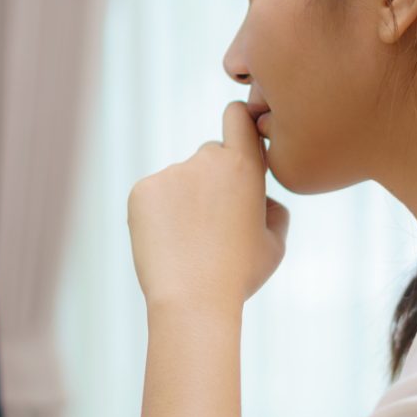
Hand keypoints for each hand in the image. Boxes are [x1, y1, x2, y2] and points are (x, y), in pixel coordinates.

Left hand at [127, 102, 289, 311]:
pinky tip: (167, 243)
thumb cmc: (239, 276)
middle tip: (214, 224)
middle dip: (213, 180)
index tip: (239, 133)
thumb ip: (274, 210)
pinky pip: (154, 195)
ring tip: (189, 243)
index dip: (239, 120)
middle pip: (210, 156)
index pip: (239, 115)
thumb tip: (262, 198)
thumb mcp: (275, 245)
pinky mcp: (142, 190)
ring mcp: (171, 173)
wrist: (192, 300)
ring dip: (184, 200)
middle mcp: (206, 160)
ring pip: (180, 179)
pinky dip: (159, 214)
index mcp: (244, 166)